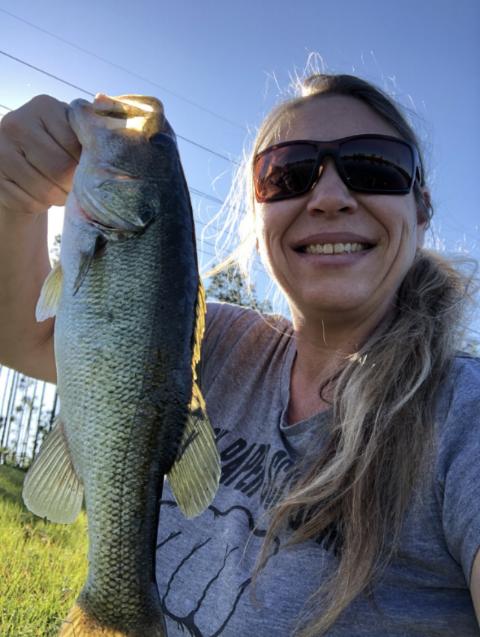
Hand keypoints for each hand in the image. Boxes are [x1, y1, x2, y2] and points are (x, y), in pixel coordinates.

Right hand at [0, 94, 80, 215]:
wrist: (23, 161)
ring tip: (61, 191)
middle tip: (76, 188)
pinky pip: (26, 202)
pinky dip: (40, 206)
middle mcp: (16, 122)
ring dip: (59, 198)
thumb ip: (91, 123)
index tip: (87, 169)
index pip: (74, 146)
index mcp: (44, 106)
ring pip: (44, 191)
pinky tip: (41, 196)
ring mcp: (0, 149)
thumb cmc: (60, 145)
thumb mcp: (75, 129)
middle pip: (60, 170)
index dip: (86, 166)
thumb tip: (105, 104)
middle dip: (73, 186)